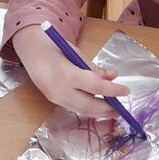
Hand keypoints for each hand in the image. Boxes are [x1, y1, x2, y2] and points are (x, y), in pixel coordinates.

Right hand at [11, 26, 130, 120]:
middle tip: (119, 108)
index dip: (113, 90)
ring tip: (111, 110)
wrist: (32, 52)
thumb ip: (94, 68)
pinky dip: (86, 108)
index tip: (126, 91)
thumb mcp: (77, 54)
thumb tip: (113, 77)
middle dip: (106, 108)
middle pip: (88, 104)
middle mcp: (60, 89)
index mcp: (67, 74)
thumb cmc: (56, 48)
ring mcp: (55, 97)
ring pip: (81, 109)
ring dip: (97, 111)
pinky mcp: (52, 100)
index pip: (95, 86)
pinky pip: (73, 107)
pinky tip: (95, 106)